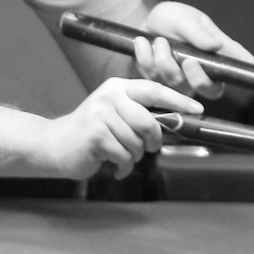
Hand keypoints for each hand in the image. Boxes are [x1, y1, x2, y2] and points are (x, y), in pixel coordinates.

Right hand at [39, 77, 203, 178]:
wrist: (55, 145)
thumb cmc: (92, 133)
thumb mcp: (116, 114)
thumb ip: (140, 114)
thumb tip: (174, 122)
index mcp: (119, 87)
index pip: (154, 90)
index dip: (179, 100)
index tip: (198, 109)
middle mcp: (110, 96)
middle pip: (149, 122)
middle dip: (152, 141)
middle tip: (148, 149)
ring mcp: (101, 114)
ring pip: (137, 142)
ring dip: (133, 156)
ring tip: (119, 154)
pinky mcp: (95, 134)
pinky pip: (124, 155)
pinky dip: (122, 166)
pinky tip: (111, 163)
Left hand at [134, 2, 253, 99]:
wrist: (140, 27)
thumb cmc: (169, 21)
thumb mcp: (183, 17)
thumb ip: (197, 32)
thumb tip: (215, 45)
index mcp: (215, 53)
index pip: (238, 63)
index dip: (251, 70)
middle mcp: (202, 71)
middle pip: (211, 90)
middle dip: (198, 78)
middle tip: (187, 60)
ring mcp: (181, 82)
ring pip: (177, 84)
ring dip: (164, 59)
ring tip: (158, 40)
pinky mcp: (160, 85)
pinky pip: (153, 79)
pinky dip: (146, 58)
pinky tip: (143, 43)